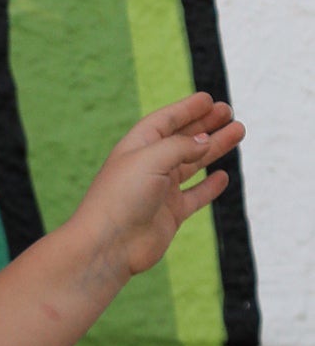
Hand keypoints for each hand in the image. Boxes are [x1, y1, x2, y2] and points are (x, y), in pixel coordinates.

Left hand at [74, 91, 244, 279]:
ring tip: (238, 132)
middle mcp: (148, 167)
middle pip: (182, 139)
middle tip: (229, 112)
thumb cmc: (121, 197)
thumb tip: (206, 142)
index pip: (165, 121)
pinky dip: (209, 186)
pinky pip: (194, 196)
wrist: (108, 246)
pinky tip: (223, 176)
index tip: (209, 100)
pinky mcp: (170, 215)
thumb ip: (181, 146)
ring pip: (193, 164)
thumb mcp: (151, 159)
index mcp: (137, 147)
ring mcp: (160, 191)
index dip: (186, 109)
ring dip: (215, 148)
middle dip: (205, 124)